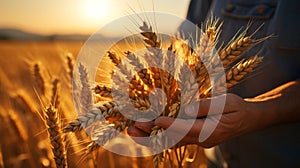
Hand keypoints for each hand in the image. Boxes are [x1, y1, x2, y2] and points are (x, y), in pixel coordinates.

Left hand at [127, 93, 273, 147]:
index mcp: (211, 130)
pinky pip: (174, 140)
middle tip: (132, 129)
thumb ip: (207, 106)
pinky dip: (159, 136)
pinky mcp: (195, 138)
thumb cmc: (238, 107)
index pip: (186, 128)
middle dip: (151, 134)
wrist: (249, 120)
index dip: (170, 124)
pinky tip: (146, 133)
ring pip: (170, 141)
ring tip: (132, 132)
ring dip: (151, 137)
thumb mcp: (227, 102)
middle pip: (172, 138)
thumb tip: (187, 109)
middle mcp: (201, 139)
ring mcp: (197, 141)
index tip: (155, 120)